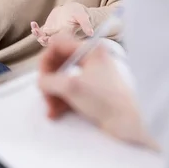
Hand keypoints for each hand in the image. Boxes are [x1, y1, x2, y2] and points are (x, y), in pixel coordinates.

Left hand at [31, 3, 93, 46]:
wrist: (72, 10)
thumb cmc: (79, 13)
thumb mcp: (83, 16)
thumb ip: (86, 24)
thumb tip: (91, 33)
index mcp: (68, 34)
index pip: (62, 41)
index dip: (56, 41)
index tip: (51, 39)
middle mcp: (60, 36)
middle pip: (51, 42)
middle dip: (45, 41)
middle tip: (42, 37)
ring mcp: (53, 33)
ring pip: (44, 38)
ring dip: (38, 35)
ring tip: (35, 29)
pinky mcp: (48, 29)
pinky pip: (40, 32)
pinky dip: (36, 29)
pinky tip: (33, 24)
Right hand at [39, 35, 157, 147]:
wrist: (128, 123)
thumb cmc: (105, 99)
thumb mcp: (71, 87)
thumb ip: (49, 81)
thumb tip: (40, 82)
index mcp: (89, 50)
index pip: (58, 44)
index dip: (46, 59)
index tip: (42, 77)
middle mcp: (90, 59)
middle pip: (58, 62)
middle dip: (49, 80)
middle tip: (45, 95)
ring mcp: (91, 75)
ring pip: (62, 79)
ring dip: (53, 93)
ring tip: (51, 109)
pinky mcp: (91, 91)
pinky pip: (70, 91)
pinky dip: (61, 100)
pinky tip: (55, 112)